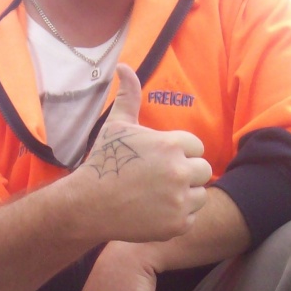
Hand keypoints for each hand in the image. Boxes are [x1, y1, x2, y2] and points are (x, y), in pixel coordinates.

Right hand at [79, 64, 211, 242]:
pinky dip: (177, 218)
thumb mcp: (117, 126)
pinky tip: (154, 212)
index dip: (179, 154)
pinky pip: (191, 218)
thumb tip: (124, 66)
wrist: (88, 204)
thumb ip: (129, 96)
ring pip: (200, 195)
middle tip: (159, 181)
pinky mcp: (177, 224)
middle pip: (203, 171)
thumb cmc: (104, 162)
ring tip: (157, 197)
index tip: (159, 163)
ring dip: (184, 196)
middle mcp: (179, 171)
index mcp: (171, 144)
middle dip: (185, 174)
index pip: (196, 147)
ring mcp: (179, 200)